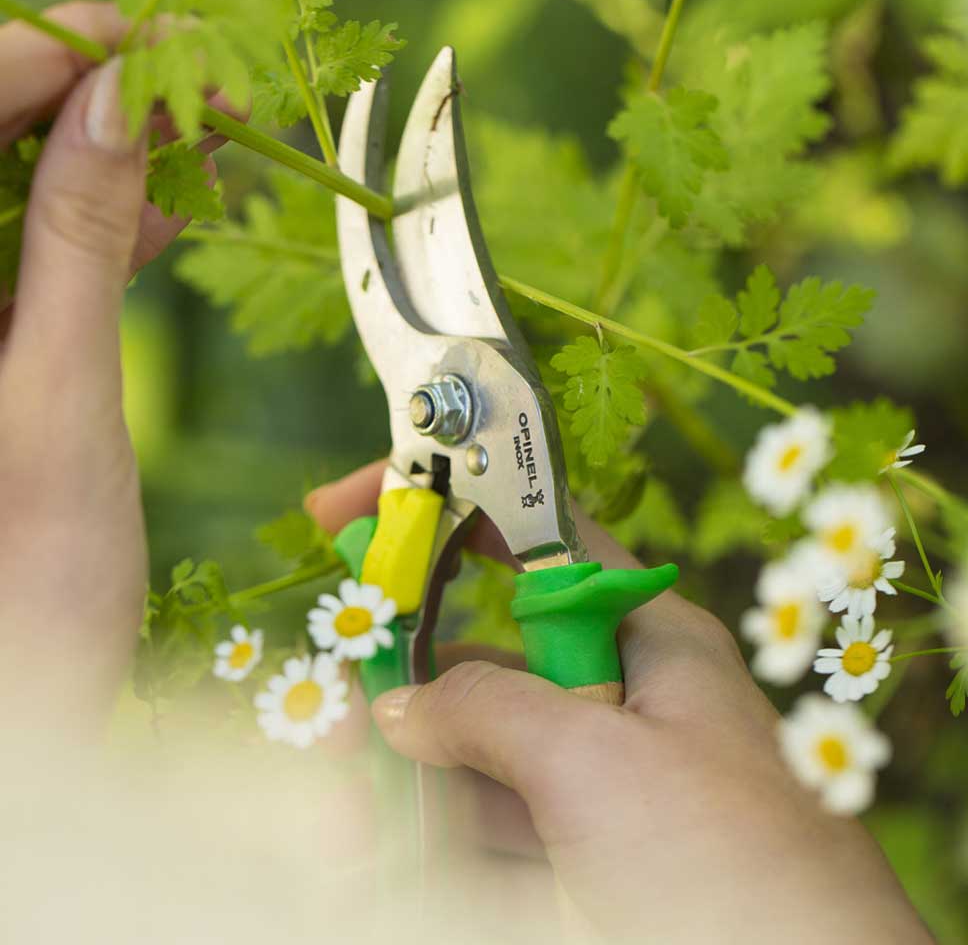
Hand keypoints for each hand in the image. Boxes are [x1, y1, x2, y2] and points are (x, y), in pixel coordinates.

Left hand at [0, 2, 223, 733]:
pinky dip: (95, 230)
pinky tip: (159, 218)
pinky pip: (26, 258)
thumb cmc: (29, 584)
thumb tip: (115, 105)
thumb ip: (77, 244)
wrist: (19, 701)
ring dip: (100, 164)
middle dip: (84, 105)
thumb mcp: (61, 398)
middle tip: (192, 98)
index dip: (44, 60)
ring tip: (196, 152)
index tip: (146, 45)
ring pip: (4, 195)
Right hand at [307, 465, 930, 942]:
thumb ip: (487, 710)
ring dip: (397, 769)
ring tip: (330, 805)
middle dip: (399, 675)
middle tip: (324, 705)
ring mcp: (593, 785)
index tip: (359, 509)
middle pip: (485, 658)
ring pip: (473, 751)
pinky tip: (363, 848)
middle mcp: (618, 699)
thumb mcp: (596, 761)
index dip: (451, 508)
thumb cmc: (722, 860)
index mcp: (646, 637)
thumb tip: (400, 706)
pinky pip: (482, 827)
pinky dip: (422, 833)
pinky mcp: (575, 857)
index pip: (537, 538)